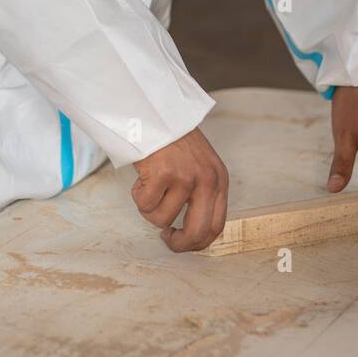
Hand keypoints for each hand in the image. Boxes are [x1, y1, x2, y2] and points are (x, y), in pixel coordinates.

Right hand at [132, 125, 228, 251]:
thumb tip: (191, 233)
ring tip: (149, 185)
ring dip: (149, 208)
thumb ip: (201, 194)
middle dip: (179, 243)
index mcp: (219, 180)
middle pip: (197, 232)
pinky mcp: (164, 174)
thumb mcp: (201, 166)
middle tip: (166, 237)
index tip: (182, 240)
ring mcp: (186, 177)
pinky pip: (145, 204)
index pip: (216, 226)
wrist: (155, 113)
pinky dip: (138, 194)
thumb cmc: (174, 140)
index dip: (198, 242)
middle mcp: (207, 180)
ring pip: (162, 219)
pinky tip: (142, 176)